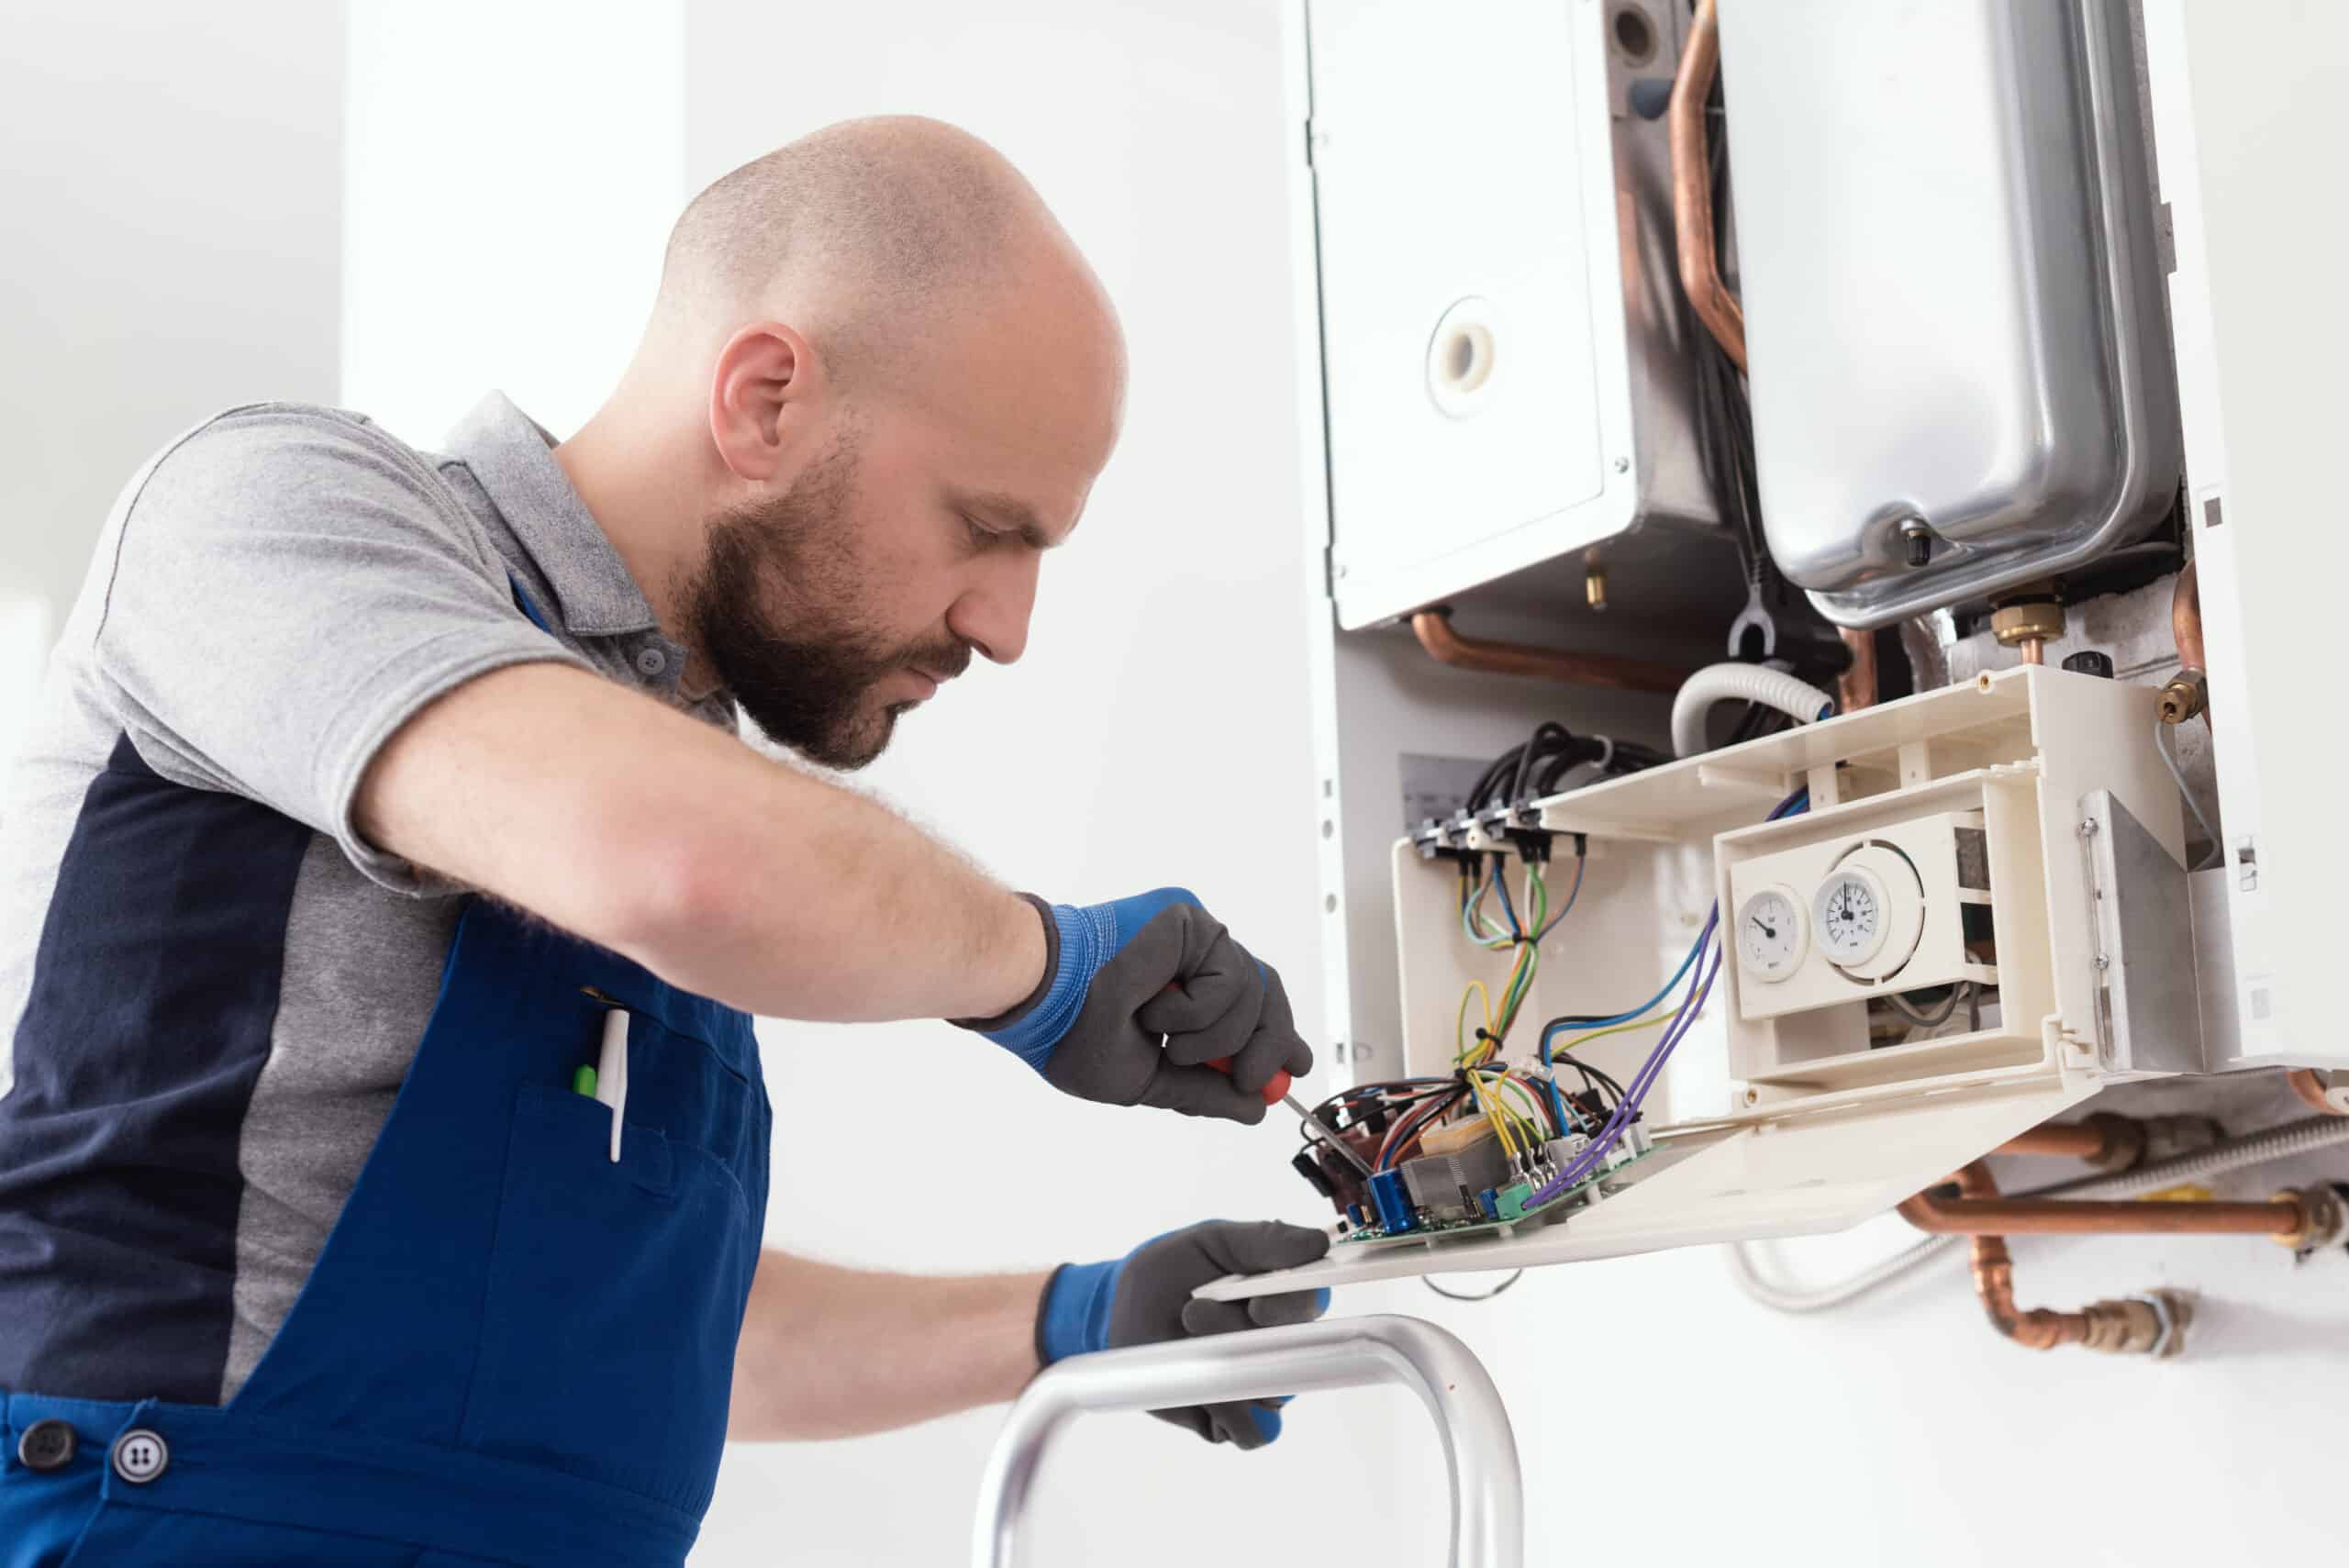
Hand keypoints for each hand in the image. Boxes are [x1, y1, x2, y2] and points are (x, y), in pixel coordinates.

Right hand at [958, 888, 1312, 1122]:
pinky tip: (1156, 1012)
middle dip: (1268, 1044)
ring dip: (1214, 1036)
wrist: (1040, 1002)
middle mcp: (1193, 959)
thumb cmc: (1072, 1037)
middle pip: (1266, 994)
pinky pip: (1229, 975)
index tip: (1297, 1066)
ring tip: (1167, 1043)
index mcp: (1182, 990)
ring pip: (1253, 991)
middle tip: (1248, 1078)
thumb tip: (1254, 1109)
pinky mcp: (1189, 919)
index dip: (1279, 1036)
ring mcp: (1194, 937)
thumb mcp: (1149, 1080)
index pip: (1250, 1006)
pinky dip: (1197, 1010)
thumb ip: (1203, 1091)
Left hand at [1034, 1220, 1331, 1447]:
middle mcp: (1285, 1343)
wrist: (1122, 1312)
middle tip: (1193, 1312)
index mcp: (1286, 1294)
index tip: (1257, 1306)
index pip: (1312, 1304)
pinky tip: (1202, 1391)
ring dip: (1231, 1376)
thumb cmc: (1172, 1269)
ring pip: (1275, 1396)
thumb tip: (1317, 1243)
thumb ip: (1264, 1241)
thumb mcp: (1212, 1241)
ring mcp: (1262, 1383)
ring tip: (1188, 1348)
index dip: (1291, 1310)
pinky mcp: (1236, 1418)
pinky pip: (1255, 1433)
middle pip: (1296, 1355)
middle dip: (1243, 1337)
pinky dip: (1231, 1417)